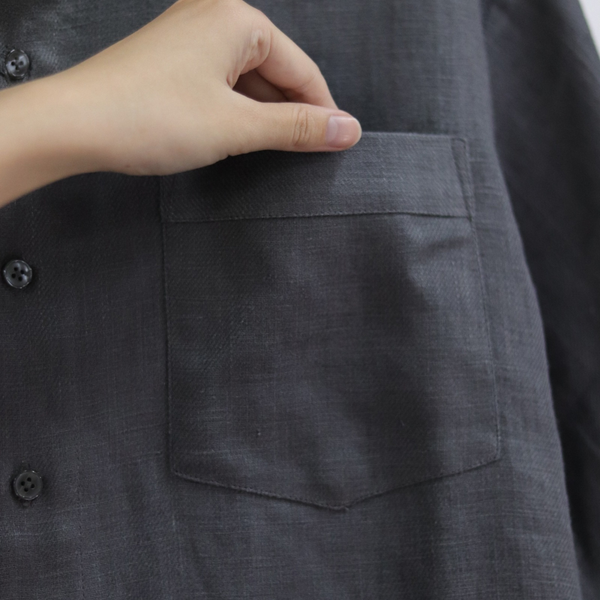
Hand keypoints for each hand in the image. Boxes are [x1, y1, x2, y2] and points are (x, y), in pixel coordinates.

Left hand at [48, 0, 362, 174]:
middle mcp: (215, 16)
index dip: (321, 111)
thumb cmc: (152, 117)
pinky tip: (236, 136)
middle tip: (302, 156)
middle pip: (276, 71)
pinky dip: (236, 110)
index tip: (336, 146)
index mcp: (238, 19)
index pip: (302, 69)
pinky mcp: (174, 59)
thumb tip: (347, 130)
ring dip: (262, 116)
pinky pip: (223, 83)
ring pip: (249, 80)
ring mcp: (191, 36)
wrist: (76, 124)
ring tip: (268, 152)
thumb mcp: (236, 127)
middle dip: (290, 114)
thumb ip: (295, 128)